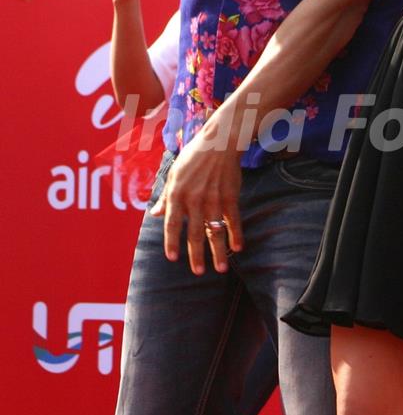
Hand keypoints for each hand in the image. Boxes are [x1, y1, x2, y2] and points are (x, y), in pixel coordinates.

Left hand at [150, 117, 243, 274]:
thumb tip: (154, 214)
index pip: (171, 224)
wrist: (219, 141)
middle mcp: (194, 199)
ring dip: (218, 252)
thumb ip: (165, 197)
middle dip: (196, 255)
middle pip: (194, 233)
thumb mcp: (174, 173)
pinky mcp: (230, 196)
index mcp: (177, 193)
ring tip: (221, 268)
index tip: (172, 258)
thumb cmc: (194, 156)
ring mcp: (213, 198)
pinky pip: (233, 219)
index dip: (171, 242)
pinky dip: (236, 234)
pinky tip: (237, 248)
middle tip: (199, 272)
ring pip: (215, 231)